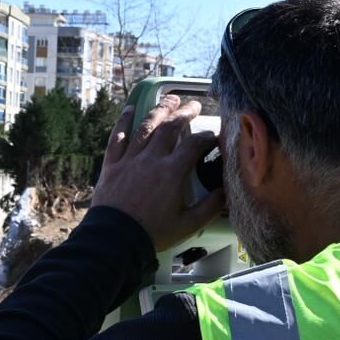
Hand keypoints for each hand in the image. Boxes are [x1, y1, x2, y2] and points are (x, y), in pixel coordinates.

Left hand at [91, 95, 224, 250]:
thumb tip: (226, 192)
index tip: (214, 136)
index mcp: (172, 172)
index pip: (195, 144)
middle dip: (185, 113)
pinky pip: (117, 137)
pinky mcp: (112, 164)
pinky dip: (123, 121)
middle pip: (171, 127)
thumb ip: (210, 206)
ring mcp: (130, 159)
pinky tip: (129, 109)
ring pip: (146, 127)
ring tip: (170, 100)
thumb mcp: (188, 224)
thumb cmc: (153, 233)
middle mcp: (152, 159)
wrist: (115, 239)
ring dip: (160, 110)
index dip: (207, 137)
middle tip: (194, 105)